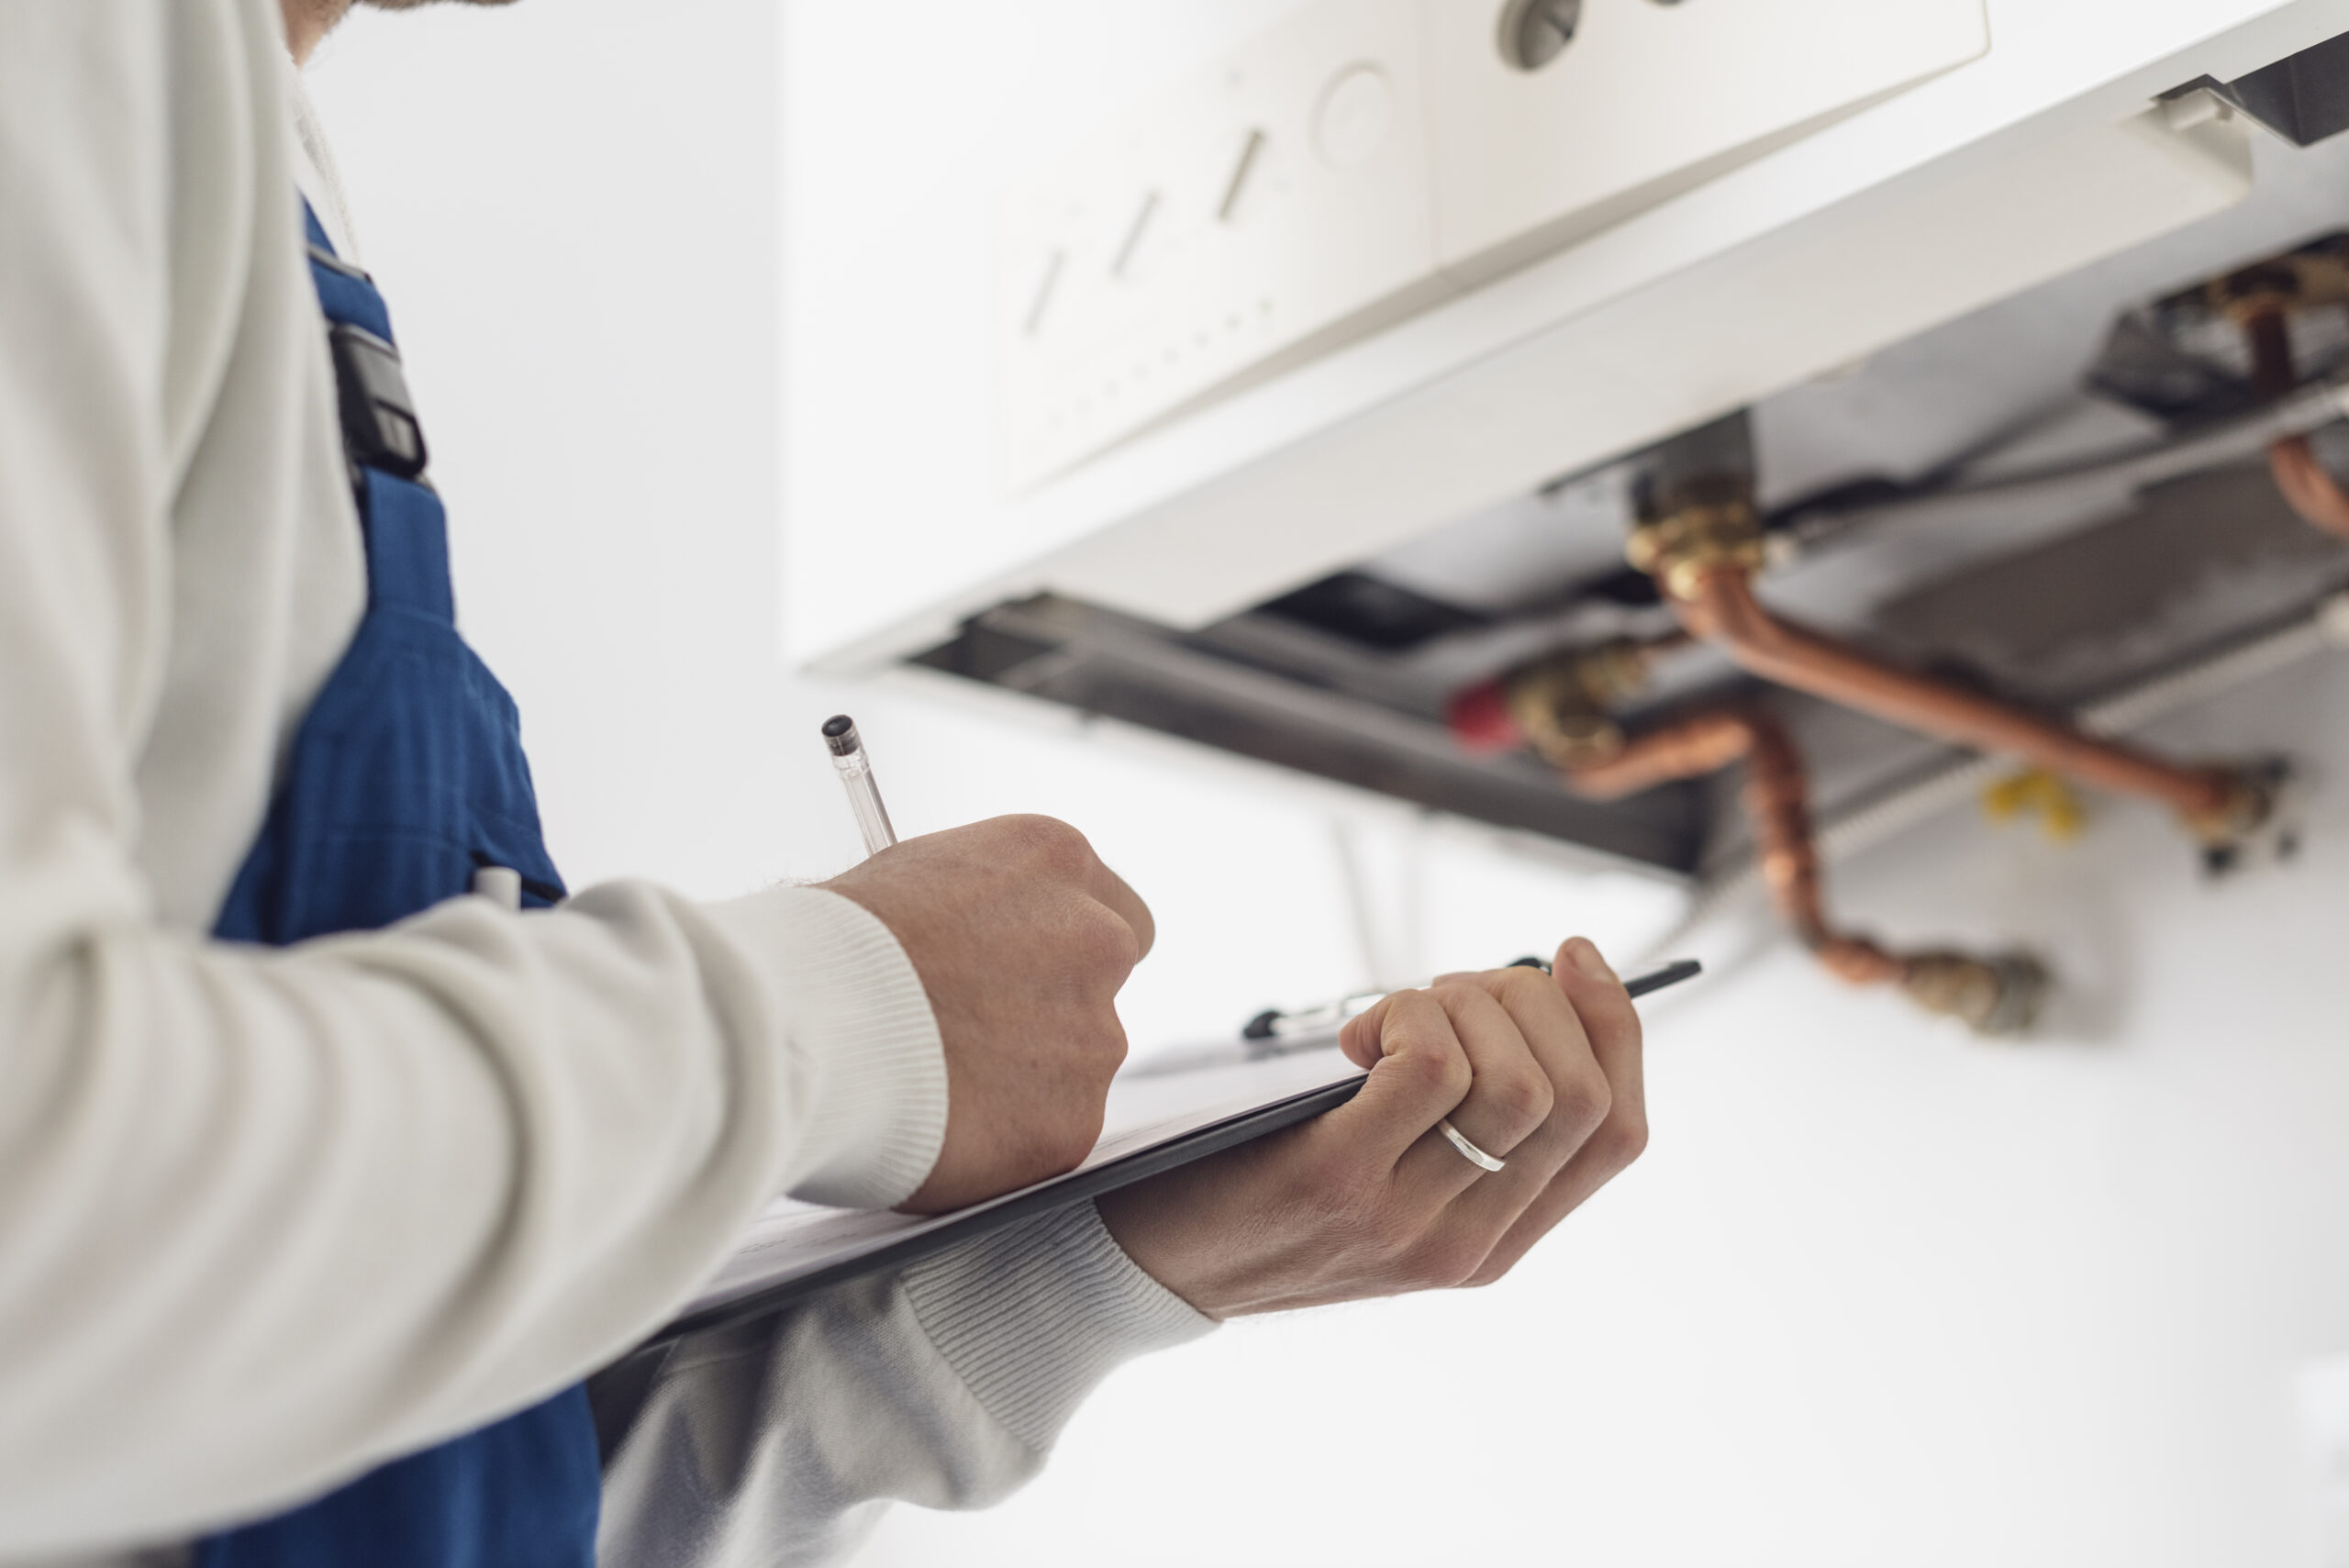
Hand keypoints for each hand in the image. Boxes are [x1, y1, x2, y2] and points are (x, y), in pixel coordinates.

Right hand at [823, 815, 1152, 1212]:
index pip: (1114, 910)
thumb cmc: (829, 946)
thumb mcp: (914, 877)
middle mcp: (1096, 939)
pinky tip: (942, 1124)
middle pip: (1102, 989)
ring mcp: (1093, 1036)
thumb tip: (978, 937)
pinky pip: (1047, 1135)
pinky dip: (1003, 1140)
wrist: (803, 1023)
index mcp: (1057, 860)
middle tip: (977, 1037)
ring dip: (1023, 1080)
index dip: (1063, 952)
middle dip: (1053, 1014)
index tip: (1024, 975)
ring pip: (1075, 1067)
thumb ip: (979, 908)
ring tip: (933, 1081)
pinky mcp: (1071, 1122)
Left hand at [1096, 938, 1643, 1316]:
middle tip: (1451, 987)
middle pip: (1579, 1095)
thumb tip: (1524, 994)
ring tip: (1397, 1011)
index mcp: (1497, 1240)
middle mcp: (1469, 1243)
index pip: (1620, 1133)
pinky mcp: (1340, 1181)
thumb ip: (1457, 1120)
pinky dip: (1408, 1017)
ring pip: (1519, 1081)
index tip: (1572, 954)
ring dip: (1466, 1004)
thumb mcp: (1386, 1174)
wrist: (1144, 1264)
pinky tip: (1356, 1036)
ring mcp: (1409, 1221)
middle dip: (1534, 1001)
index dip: (1615, 1027)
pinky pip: (1432, 1069)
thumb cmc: (1262, 1186)